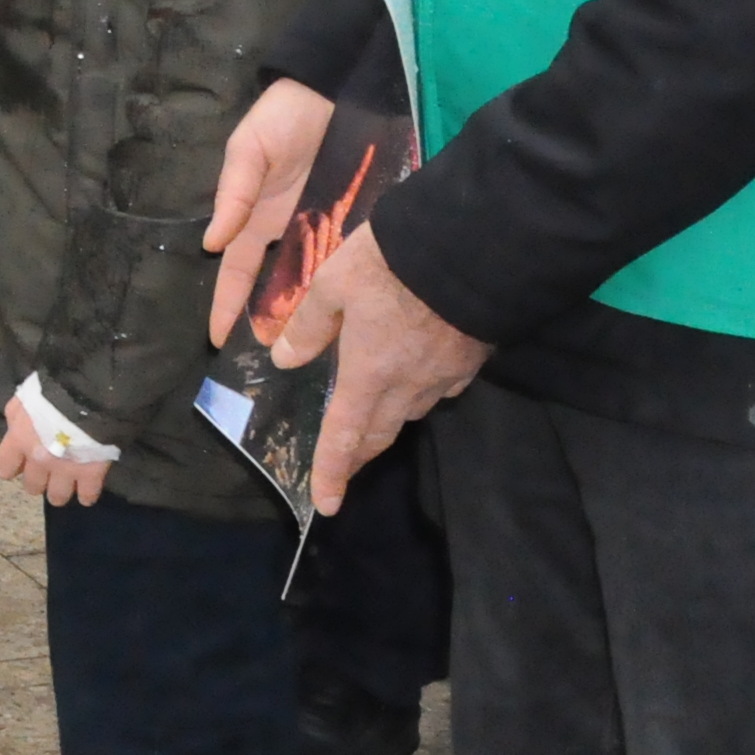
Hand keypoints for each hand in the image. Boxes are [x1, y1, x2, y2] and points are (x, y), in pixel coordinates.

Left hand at [0, 390, 112, 507]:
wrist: (86, 395)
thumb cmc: (52, 392)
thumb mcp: (24, 399)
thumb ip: (17, 417)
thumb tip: (16, 428)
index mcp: (19, 441)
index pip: (5, 467)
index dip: (12, 468)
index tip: (18, 467)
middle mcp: (38, 461)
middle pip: (32, 486)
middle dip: (38, 482)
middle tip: (46, 475)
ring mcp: (64, 471)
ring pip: (57, 496)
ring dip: (59, 492)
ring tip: (65, 486)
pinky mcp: (90, 475)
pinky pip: (87, 495)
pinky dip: (87, 495)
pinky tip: (87, 493)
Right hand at [205, 77, 336, 343]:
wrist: (339, 88)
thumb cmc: (283, 117)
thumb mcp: (248, 151)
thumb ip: (233, 194)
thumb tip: (212, 243)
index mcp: (257, 219)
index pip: (237, 272)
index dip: (227, 304)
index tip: (218, 339)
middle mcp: (291, 232)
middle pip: (279, 287)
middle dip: (275, 323)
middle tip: (276, 364)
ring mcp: (327, 229)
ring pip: (318, 283)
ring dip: (316, 315)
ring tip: (318, 354)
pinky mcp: (359, 221)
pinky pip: (352, 260)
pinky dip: (350, 286)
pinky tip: (355, 315)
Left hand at [273, 234, 490, 513]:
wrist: (470, 250)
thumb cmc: (390, 264)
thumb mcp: (332, 283)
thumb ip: (308, 325)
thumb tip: (284, 359)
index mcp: (368, 373)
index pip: (345, 436)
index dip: (333, 472)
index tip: (325, 504)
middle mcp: (407, 386)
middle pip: (379, 434)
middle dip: (358, 454)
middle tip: (344, 465)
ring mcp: (443, 377)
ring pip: (409, 412)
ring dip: (386, 419)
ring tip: (371, 415)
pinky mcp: (470, 362)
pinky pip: (439, 390)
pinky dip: (419, 392)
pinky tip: (413, 376)